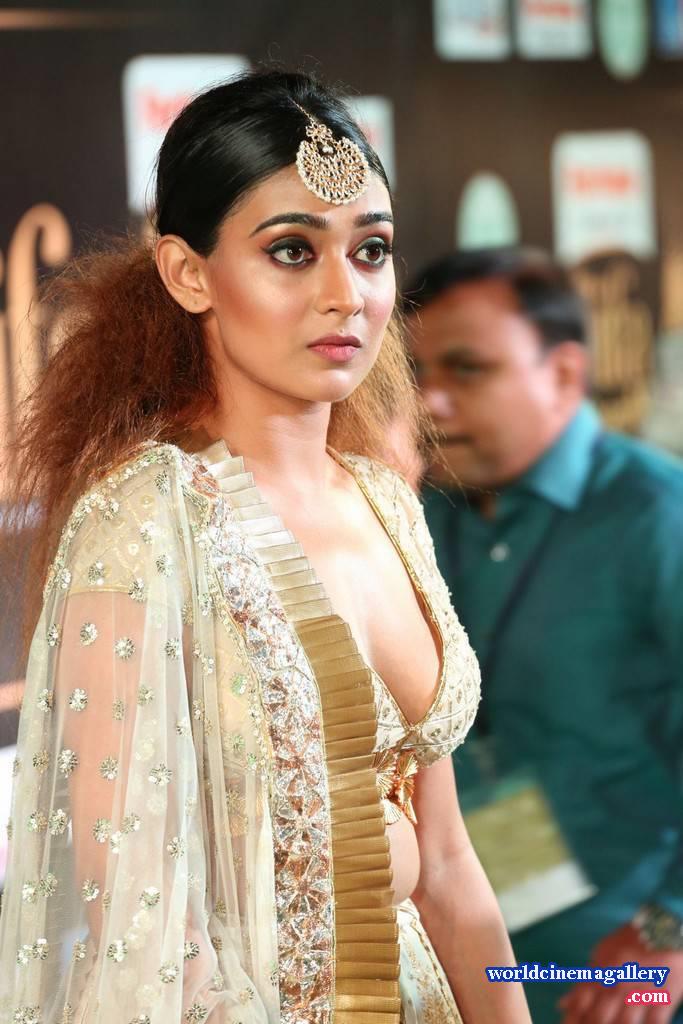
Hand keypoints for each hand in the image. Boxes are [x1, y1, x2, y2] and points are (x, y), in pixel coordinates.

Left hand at [558, 923, 682, 1022]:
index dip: (572, 1020)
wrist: (659, 930)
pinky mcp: (662, 999)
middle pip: (599, 1018)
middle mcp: (617, 985)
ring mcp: (639, 993)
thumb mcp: (600, 954)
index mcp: (600, 974)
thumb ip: (582, 981)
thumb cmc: (627, 941)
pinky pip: (654, 1023)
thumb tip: (562, 1004)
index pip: (580, 1003)